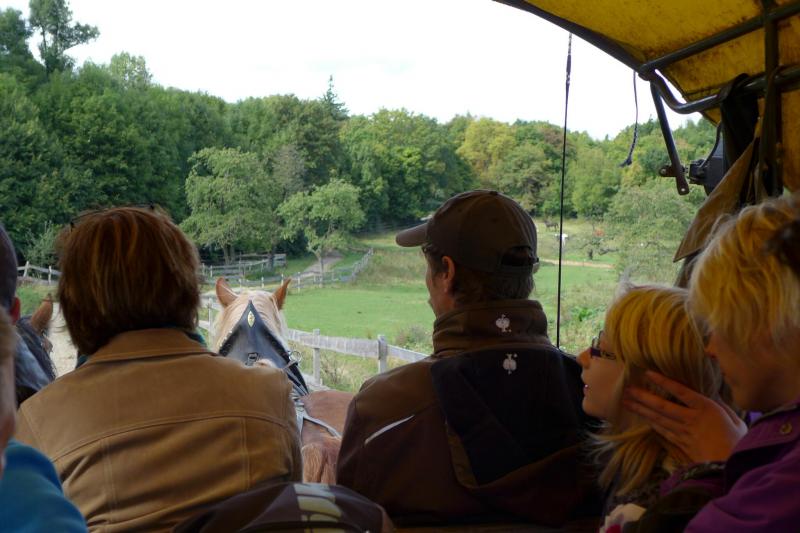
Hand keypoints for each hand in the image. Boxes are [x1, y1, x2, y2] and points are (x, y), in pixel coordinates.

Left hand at [623, 370, 746, 461]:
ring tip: (627, 402)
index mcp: (706, 408)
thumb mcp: (735, 419)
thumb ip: (722, 406)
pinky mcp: (681, 444)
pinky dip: (652, 423)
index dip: (663, 381)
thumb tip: (712, 395)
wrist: (731, 467)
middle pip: (662, 406)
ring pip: (659, 418)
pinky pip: (663, 431)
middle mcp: (691, 419)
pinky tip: (643, 418)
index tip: (648, 373)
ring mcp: (684, 432)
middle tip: (627, 389)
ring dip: (641, 410)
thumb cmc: (738, 441)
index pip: (681, 391)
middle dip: (643, 397)